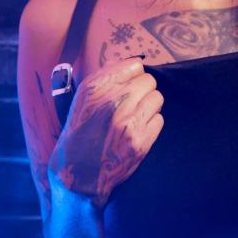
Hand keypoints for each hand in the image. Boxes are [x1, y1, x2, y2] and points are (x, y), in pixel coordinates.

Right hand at [48, 56, 164, 207]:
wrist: (78, 173)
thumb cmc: (80, 133)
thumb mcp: (82, 100)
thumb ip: (106, 79)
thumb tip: (133, 64)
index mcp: (96, 88)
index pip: (135, 65)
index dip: (133, 75)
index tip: (129, 84)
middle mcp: (114, 102)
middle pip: (149, 81)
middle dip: (142, 90)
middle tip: (132, 103)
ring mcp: (129, 122)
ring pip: (157, 98)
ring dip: (149, 106)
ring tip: (135, 116)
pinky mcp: (141, 142)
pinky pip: (160, 119)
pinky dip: (151, 124)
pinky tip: (138, 130)